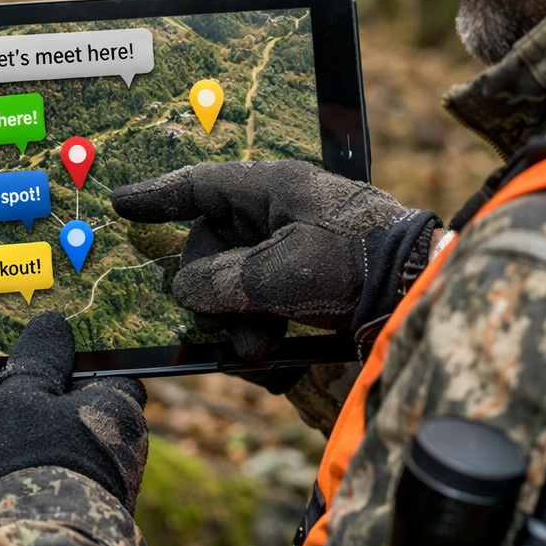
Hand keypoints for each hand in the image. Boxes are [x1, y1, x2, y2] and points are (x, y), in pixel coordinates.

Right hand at [0, 312, 148, 525]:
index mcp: (114, 407)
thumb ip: (35, 357)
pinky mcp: (62, 517)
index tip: (2, 367)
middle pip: (43, 411)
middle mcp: (108, 446)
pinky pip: (23, 490)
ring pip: (25, 451)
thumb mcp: (25, 393)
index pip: (84, 369)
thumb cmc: (35, 460)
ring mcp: (87, 484)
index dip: (40, 365)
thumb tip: (52, 323)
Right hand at [111, 161, 439, 358]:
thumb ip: (219, 281)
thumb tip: (184, 291)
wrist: (424, 295)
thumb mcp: (278, 274)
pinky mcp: (310, 284)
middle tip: (230, 327)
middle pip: (212, 250)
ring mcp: (295, 250)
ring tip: (265, 351)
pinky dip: (267, 333)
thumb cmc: (355, 266)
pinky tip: (282, 360)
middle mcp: (279, 215)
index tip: (121, 205)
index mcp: (272, 190)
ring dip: (242, 323)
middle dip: (215, 296)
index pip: (199, 185)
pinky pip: (266, 305)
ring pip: (237, 285)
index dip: (157, 196)